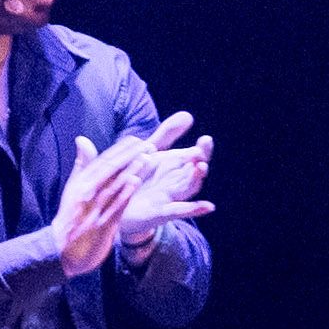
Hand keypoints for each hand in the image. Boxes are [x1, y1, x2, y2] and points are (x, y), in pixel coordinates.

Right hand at [53, 133, 142, 275]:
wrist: (64, 249)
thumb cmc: (72, 216)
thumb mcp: (74, 189)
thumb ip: (82, 165)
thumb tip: (82, 139)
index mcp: (81, 183)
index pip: (102, 163)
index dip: (120, 150)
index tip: (136, 139)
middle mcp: (86, 193)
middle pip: (109, 171)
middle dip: (129, 156)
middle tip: (148, 144)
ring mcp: (93, 208)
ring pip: (114, 185)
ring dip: (130, 170)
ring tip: (146, 157)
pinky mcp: (101, 223)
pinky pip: (114, 205)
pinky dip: (124, 192)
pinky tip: (135, 181)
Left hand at [108, 111, 213, 260]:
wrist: (119, 209)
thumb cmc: (140, 178)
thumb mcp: (152, 153)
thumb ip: (168, 135)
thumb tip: (189, 115)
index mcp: (175, 166)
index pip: (194, 156)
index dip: (202, 149)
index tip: (206, 139)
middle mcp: (177, 182)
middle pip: (194, 170)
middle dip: (201, 159)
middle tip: (204, 148)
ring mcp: (170, 198)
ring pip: (188, 188)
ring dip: (196, 178)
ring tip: (202, 167)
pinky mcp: (160, 213)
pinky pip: (179, 211)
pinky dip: (195, 209)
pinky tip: (209, 206)